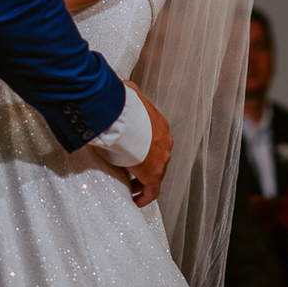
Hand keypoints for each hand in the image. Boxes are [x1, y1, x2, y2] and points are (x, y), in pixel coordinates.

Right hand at [125, 87, 171, 207]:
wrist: (125, 121)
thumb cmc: (125, 107)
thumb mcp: (128, 95)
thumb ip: (128, 93)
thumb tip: (122, 86)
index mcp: (160, 125)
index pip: (156, 139)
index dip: (146, 147)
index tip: (135, 151)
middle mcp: (165, 142)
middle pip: (157, 157)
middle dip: (145, 163)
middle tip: (132, 169)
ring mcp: (161, 160)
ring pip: (154, 174)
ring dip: (142, 179)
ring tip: (131, 185)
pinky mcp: (153, 175)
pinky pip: (151, 191)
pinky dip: (144, 196)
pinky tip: (135, 200)